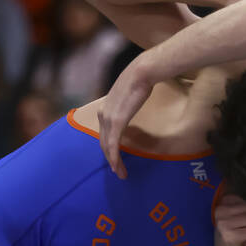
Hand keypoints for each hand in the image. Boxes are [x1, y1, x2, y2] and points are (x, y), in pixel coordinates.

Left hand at [98, 59, 155, 178]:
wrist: (142, 72)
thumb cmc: (140, 79)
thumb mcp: (129, 95)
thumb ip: (127, 103)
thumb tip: (133, 105)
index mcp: (105, 108)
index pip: (104, 133)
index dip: (109, 147)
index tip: (115, 158)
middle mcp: (103, 114)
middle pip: (103, 142)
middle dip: (110, 159)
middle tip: (118, 171)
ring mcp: (108, 118)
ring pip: (107, 146)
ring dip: (113, 162)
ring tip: (120, 173)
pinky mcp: (117, 122)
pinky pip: (113, 144)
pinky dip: (115, 157)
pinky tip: (118, 166)